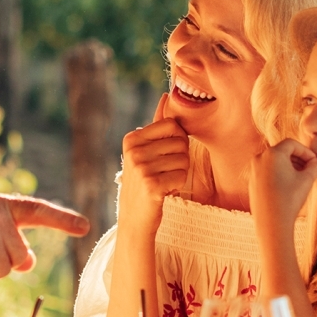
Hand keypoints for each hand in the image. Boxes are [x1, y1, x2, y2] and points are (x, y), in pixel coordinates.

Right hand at [118, 96, 190, 215]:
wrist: (134, 219)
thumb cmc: (144, 183)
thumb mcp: (145, 151)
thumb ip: (157, 125)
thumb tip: (166, 96)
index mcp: (132, 139)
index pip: (173, 125)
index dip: (177, 141)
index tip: (164, 157)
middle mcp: (133, 151)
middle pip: (180, 142)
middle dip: (180, 159)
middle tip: (163, 173)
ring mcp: (141, 168)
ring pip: (184, 159)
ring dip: (180, 173)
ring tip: (163, 182)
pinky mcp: (152, 185)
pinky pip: (182, 176)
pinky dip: (178, 185)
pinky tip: (164, 192)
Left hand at [250, 139, 316, 220]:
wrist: (272, 223)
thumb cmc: (290, 199)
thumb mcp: (307, 179)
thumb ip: (314, 166)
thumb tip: (314, 162)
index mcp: (272, 154)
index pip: (292, 144)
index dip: (305, 151)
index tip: (314, 161)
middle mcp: (260, 158)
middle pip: (282, 151)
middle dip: (298, 158)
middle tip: (310, 168)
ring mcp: (253, 170)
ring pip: (274, 162)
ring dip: (289, 166)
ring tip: (301, 177)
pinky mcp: (252, 182)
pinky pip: (267, 171)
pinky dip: (279, 173)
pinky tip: (289, 185)